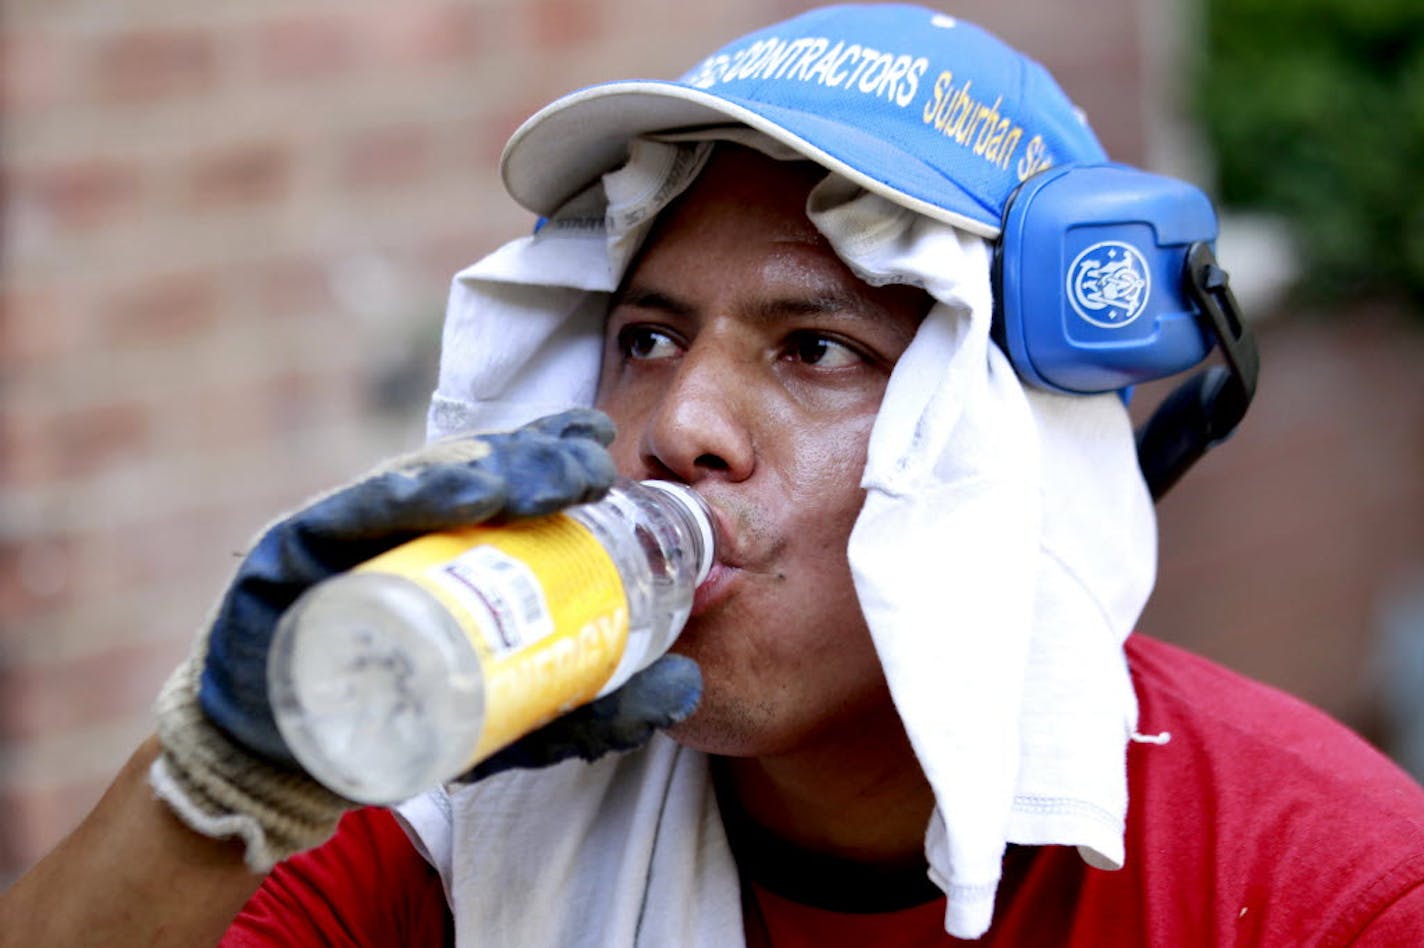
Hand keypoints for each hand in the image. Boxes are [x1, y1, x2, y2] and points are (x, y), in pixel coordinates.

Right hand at [151, 409, 703, 870]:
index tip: (602, 442)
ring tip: (553, 476)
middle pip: (473, 476)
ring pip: (425, 485)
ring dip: (495, 470)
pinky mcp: (299, 553)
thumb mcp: (518, 718)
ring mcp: (351, 535)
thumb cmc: (416, 720)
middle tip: (592, 463)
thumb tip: (689, 683)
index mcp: (451, 549)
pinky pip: (357, 513)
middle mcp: (402, 529)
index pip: (506, 487)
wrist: (297, 763)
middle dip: (538, 461)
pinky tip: (471, 492)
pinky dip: (413, 495)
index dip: (553, 454)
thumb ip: (593, 705)